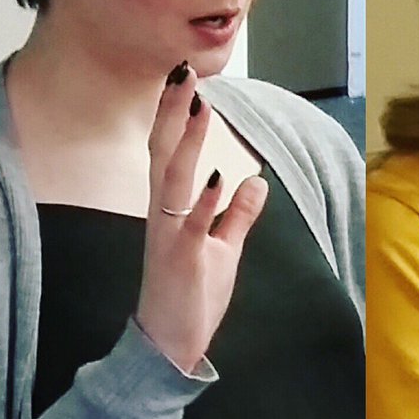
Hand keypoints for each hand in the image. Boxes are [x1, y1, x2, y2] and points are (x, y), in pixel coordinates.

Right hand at [134, 63, 267, 371]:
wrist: (167, 346)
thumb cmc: (191, 296)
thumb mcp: (222, 250)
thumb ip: (236, 216)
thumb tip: (254, 181)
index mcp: (172, 211)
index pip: (172, 154)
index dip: (177, 118)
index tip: (187, 81)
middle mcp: (164, 217)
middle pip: (165, 155)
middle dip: (174, 114)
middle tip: (183, 72)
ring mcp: (170, 237)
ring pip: (175, 181)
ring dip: (189, 144)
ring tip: (200, 107)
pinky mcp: (182, 261)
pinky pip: (192, 226)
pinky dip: (206, 201)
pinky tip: (219, 176)